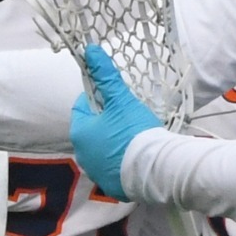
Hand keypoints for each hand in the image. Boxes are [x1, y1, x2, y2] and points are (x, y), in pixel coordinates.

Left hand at [70, 44, 162, 200]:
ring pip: (102, 149)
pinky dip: (121, 160)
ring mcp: (96, 172)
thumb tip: (89, 50)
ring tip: (135, 135)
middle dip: (107, 120)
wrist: (155, 169)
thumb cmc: (134, 131)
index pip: (82, 106)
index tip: (115, 96)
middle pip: (92, 129)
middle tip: (128, 115)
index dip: (97, 97)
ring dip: (113, 141)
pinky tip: (137, 155)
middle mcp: (82, 154)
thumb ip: (105, 76)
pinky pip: (113, 167)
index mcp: (80, 132)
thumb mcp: (121, 99)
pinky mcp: (111, 186)